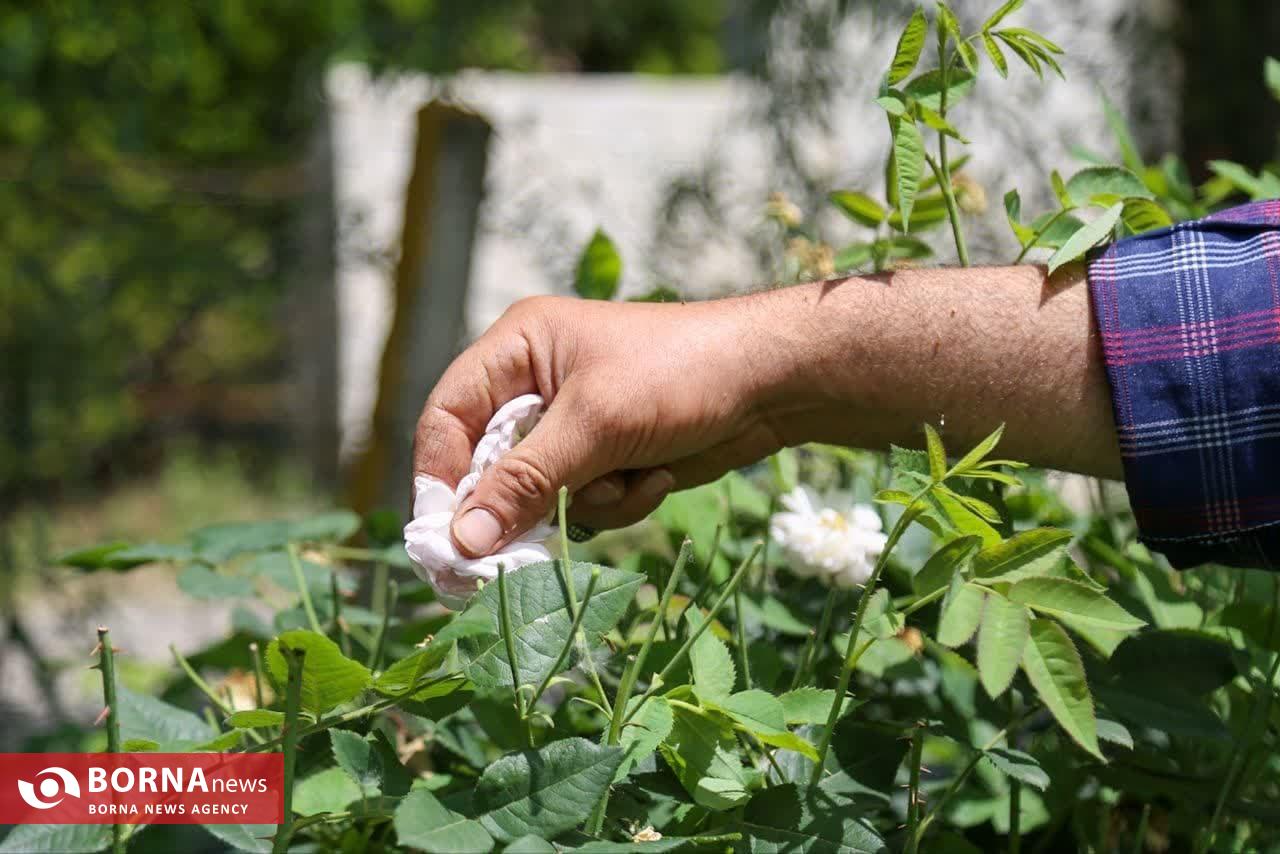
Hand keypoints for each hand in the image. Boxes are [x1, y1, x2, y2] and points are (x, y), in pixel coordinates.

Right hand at [412, 295, 782, 557]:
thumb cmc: (680, 375)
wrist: (773, 383)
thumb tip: (462, 542)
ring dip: (587, 500)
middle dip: (522, 502)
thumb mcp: (595, 424)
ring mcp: (574, 427)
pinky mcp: (608, 459)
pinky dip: (621, 500)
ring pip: (540, 496)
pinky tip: (660, 474)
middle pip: (489, 467)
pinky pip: (585, 504)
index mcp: (519, 349)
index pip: (447, 417)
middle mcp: (536, 386)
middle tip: (520, 550)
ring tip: (632, 474)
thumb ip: (525, 482)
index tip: (441, 538)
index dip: (438, 478)